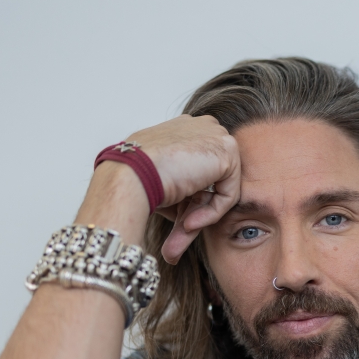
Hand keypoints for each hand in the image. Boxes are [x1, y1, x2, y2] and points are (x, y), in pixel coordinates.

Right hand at [126, 114, 240, 263]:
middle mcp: (203, 127)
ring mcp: (216, 134)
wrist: (130, 176)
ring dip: (202, 214)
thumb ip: (185, 190)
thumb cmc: (136, 180)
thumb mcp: (164, 183)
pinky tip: (189, 222)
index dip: (192, 198)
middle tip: (182, 231)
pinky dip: (212, 213)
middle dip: (198, 209)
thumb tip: (192, 218)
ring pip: (221, 187)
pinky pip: (228, 194)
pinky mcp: (227, 150)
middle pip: (213, 178)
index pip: (202, 169)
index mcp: (185, 129)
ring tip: (182, 230)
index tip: (178, 219)